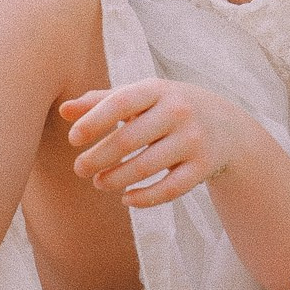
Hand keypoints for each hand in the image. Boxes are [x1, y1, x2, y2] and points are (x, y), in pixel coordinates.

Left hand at [61, 79, 239, 208]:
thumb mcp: (140, 97)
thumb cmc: (167, 108)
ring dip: (117, 179)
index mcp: (157, 89)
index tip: (72, 139)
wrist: (226, 125)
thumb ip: (101, 101)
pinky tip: (126, 199)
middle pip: (129, 139)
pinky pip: (170, 189)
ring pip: (147, 167)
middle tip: (79, 169)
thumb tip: (63, 111)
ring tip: (99, 182)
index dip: (94, 121)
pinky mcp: (204, 167)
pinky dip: (145, 198)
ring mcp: (194, 140)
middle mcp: (179, 111)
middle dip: (99, 157)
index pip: (120, 103)